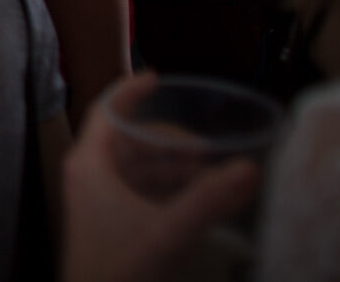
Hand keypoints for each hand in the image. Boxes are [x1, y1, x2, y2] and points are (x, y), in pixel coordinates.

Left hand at [62, 73, 261, 281]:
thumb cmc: (118, 271)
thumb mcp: (169, 232)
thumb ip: (210, 200)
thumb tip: (251, 168)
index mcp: (90, 164)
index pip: (107, 111)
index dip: (131, 92)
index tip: (157, 77)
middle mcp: (88, 177)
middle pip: (128, 142)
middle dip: (168, 141)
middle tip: (208, 150)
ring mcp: (96, 204)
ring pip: (135, 171)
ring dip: (171, 169)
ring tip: (210, 175)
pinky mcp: (107, 228)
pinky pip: (137, 195)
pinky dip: (165, 191)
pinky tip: (195, 203)